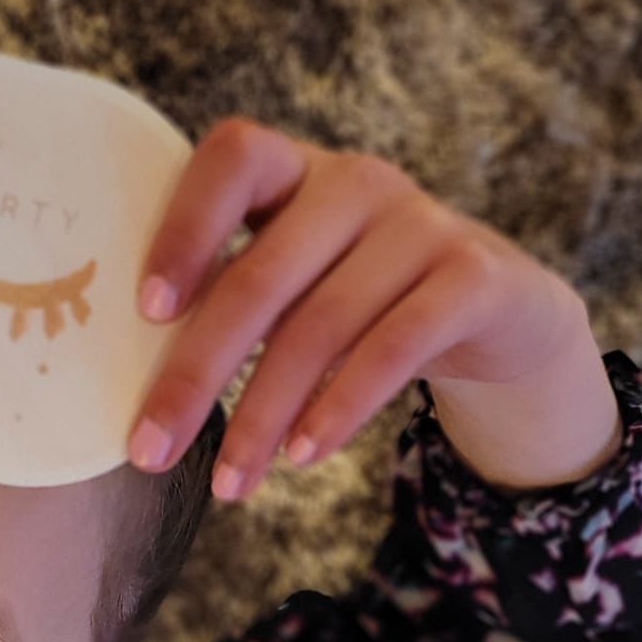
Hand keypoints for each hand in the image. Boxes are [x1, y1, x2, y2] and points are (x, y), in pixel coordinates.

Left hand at [130, 117, 591, 497]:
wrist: (500, 312)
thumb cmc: (361, 303)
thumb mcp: (296, 288)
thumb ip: (230, 304)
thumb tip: (141, 396)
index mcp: (296, 171)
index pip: (233, 158)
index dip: (185, 227)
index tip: (146, 312)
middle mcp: (356, 183)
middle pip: (261, 274)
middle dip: (197, 373)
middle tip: (151, 448)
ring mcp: (421, 224)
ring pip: (321, 324)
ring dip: (262, 415)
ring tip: (230, 483)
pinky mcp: (474, 277)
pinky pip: (395, 347)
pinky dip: (340, 407)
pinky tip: (302, 455)